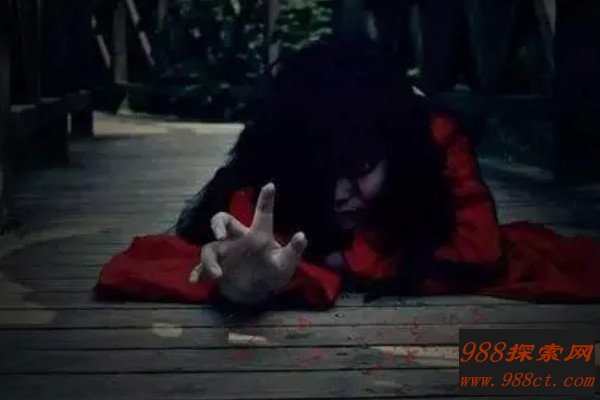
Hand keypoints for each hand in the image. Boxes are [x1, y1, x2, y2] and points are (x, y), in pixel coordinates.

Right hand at [188, 183, 307, 303]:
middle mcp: (238, 239)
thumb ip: (293, 250)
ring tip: (217, 274)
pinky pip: (203, 267)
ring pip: (210, 247)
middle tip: (219, 234)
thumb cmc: (272, 273)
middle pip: (223, 220)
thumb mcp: (285, 264)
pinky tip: (195, 280)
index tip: (271, 185)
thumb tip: (302, 235)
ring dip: (210, 261)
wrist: (257, 292)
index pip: (262, 214)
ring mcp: (225, 252)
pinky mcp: (216, 267)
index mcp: (257, 235)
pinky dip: (199, 272)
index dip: (265, 200)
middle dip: (218, 223)